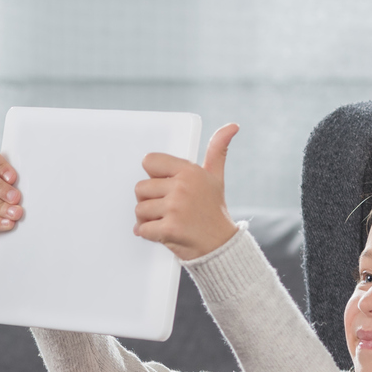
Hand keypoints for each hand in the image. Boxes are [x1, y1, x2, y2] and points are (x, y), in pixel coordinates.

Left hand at [135, 123, 240, 260]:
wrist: (220, 245)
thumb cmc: (214, 211)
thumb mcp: (216, 178)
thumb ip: (217, 150)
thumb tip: (231, 126)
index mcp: (189, 171)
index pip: (150, 161)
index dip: (153, 176)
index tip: (163, 186)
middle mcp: (182, 186)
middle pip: (141, 188)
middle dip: (149, 201)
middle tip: (166, 209)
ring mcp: (175, 208)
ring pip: (139, 209)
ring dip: (147, 219)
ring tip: (165, 221)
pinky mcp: (169, 228)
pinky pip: (142, 229)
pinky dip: (148, 234)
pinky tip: (163, 233)